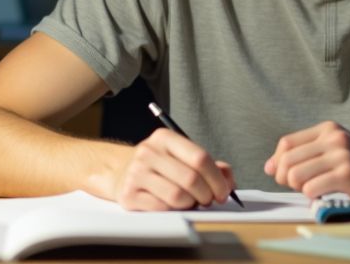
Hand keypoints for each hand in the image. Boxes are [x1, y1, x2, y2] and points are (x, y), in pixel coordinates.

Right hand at [115, 129, 235, 210]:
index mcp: (165, 138)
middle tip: (209, 200)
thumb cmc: (160, 166)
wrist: (121, 172)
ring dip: (191, 204)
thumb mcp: (181, 156)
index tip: (223, 191)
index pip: (199, 157)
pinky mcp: (129, 195)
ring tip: (190, 201)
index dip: (217, 178)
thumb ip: (210, 165)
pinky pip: (162, 208)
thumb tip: (228, 181)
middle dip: (207, 194)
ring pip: (178, 196)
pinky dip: (174, 211)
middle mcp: (148, 152)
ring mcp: (136, 173)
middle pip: (191, 179)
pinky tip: (173, 205)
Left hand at [264, 121, 349, 198]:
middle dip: (285, 179)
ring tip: (316, 189)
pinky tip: (327, 194)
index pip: (286, 144)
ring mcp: (341, 154)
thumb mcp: (335, 150)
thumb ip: (305, 154)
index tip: (283, 176)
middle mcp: (333, 138)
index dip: (277, 163)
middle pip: (286, 160)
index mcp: (328, 129)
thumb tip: (269, 166)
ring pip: (295, 175)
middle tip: (301, 187)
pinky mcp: (348, 173)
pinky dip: (313, 196)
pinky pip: (311, 188)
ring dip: (301, 189)